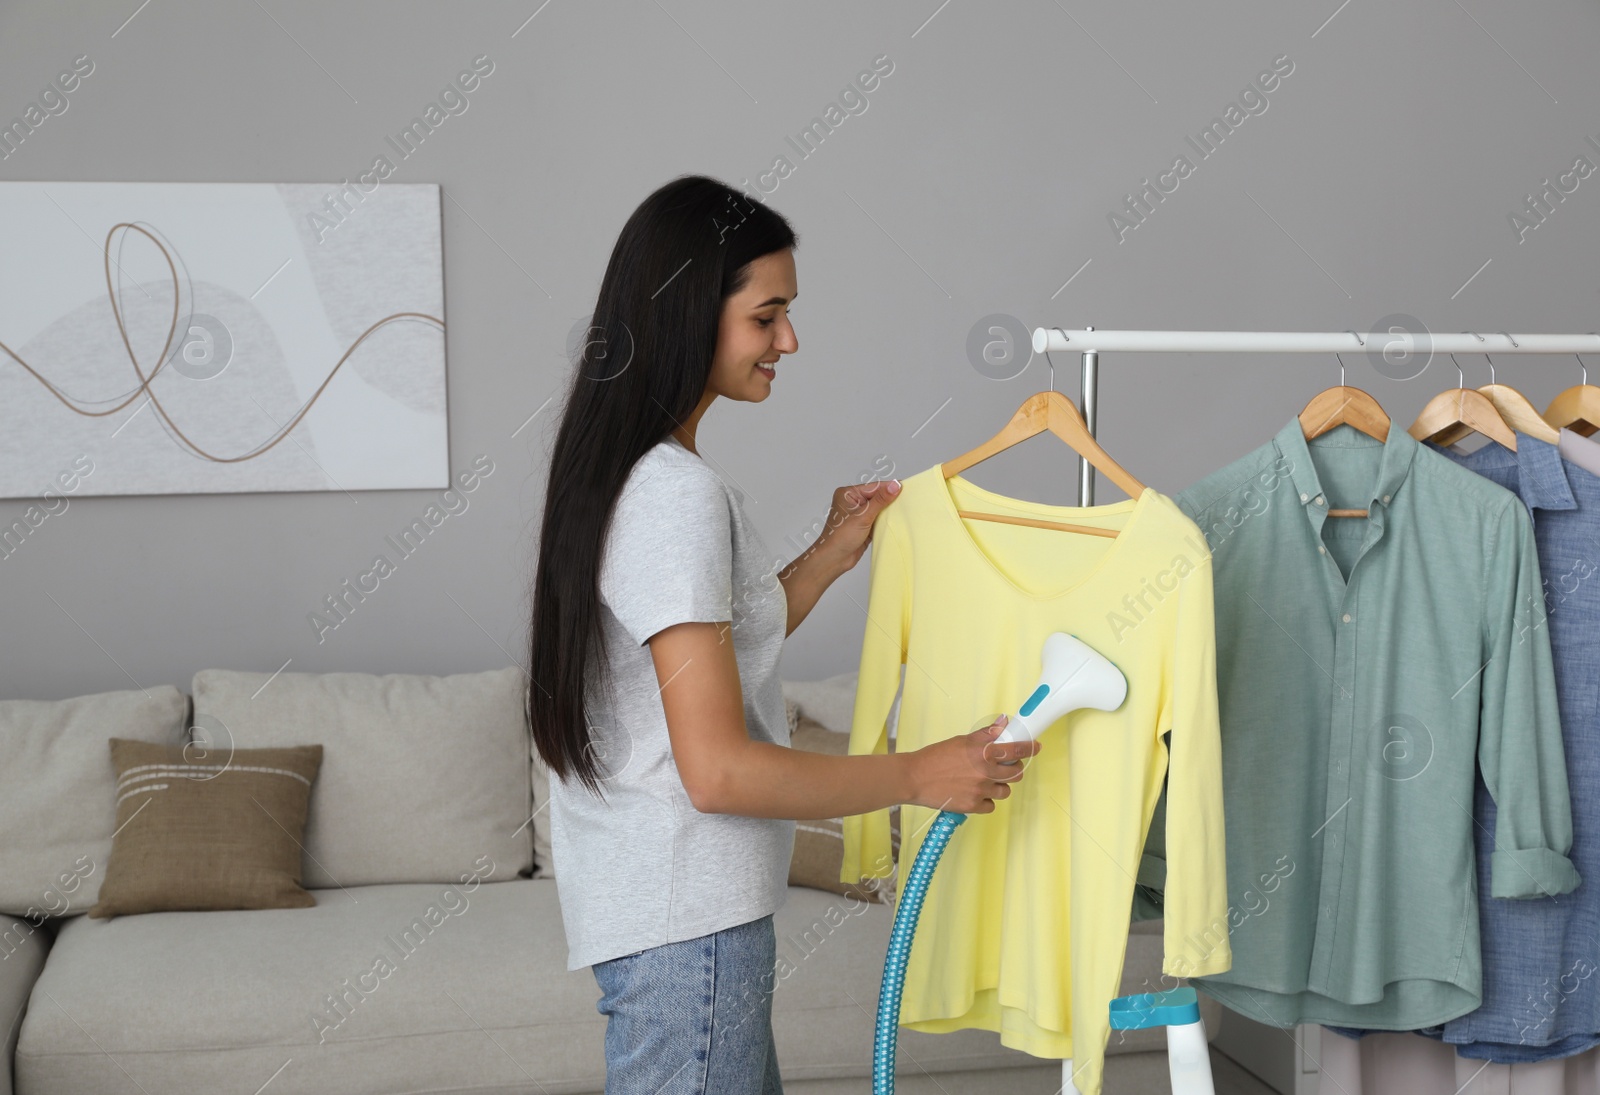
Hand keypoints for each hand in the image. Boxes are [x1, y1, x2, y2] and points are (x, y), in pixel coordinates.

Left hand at [813, 480, 900, 571]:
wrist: (834, 559)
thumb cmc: (840, 536)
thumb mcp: (863, 515)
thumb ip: (880, 500)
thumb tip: (895, 485)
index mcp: (848, 493)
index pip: (874, 487)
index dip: (889, 488)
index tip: (906, 488)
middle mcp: (853, 502)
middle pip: (877, 496)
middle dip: (890, 500)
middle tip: (908, 501)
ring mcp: (859, 514)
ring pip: (879, 508)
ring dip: (889, 511)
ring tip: (905, 511)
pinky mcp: (864, 525)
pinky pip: (879, 519)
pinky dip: (887, 520)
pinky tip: (897, 521)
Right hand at [905, 715, 1040, 813]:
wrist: (914, 778)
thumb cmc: (935, 757)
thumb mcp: (961, 741)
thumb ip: (985, 735)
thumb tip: (1003, 724)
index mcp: (983, 751)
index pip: (1016, 749)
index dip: (1030, 748)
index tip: (1036, 747)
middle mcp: (985, 771)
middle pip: (1015, 773)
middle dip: (1012, 769)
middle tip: (1002, 766)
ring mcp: (980, 790)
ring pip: (1005, 791)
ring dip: (999, 786)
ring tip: (983, 781)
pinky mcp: (973, 806)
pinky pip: (991, 806)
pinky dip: (986, 801)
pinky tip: (974, 793)